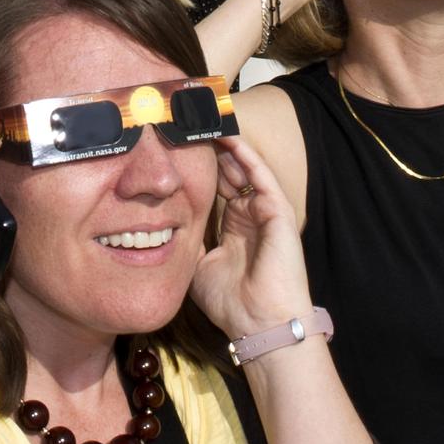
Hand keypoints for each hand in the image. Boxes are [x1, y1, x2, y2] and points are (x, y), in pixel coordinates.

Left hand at [191, 136, 313, 339]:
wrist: (258, 323)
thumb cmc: (231, 302)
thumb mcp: (198, 265)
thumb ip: (189, 241)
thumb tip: (165, 224)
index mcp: (235, 226)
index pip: (217, 187)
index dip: (200, 166)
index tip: (179, 146)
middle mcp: (251, 214)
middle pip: (230, 172)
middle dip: (212, 149)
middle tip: (189, 123)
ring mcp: (266, 211)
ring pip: (245, 168)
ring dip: (227, 145)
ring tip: (206, 120)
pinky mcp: (278, 210)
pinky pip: (260, 175)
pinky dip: (245, 154)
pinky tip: (229, 137)